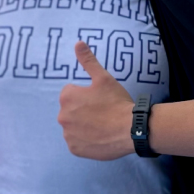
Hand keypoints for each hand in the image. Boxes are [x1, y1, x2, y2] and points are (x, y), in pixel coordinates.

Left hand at [58, 41, 135, 159]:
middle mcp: (62, 117)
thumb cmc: (116, 102)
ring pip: (74, 127)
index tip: (100, 100)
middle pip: (72, 111)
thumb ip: (88, 61)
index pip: (72, 93)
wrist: (130, 129)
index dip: (87, 95)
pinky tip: (99, 137)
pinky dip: (86, 140)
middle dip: (83, 111)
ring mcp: (68, 135)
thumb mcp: (103, 78)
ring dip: (84, 126)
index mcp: (66, 97)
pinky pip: (77, 142)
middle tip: (103, 113)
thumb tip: (78, 43)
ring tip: (103, 126)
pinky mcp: (75, 149)